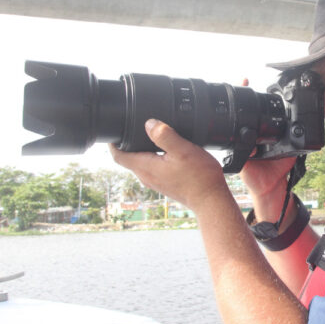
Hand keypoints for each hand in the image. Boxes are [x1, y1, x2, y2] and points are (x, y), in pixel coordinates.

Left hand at [110, 119, 226, 209]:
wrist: (211, 200)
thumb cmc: (199, 177)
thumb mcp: (182, 150)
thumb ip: (164, 135)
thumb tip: (149, 123)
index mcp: (146, 167)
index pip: (119, 156)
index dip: (113, 144)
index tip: (114, 132)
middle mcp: (147, 177)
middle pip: (129, 160)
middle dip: (128, 145)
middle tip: (133, 130)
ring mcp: (156, 183)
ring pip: (142, 164)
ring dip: (143, 152)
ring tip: (151, 138)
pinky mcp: (165, 185)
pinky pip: (153, 169)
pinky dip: (154, 159)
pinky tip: (167, 154)